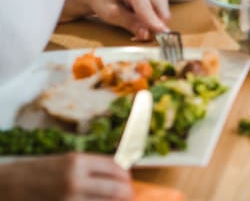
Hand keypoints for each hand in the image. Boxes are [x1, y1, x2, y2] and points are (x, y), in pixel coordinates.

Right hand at [0, 153, 131, 200]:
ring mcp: (69, 200)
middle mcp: (75, 180)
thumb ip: (92, 167)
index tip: (128, 179)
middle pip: (114, 188)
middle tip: (129, 194)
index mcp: (77, 162)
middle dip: (125, 192)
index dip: (125, 175)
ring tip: (118, 200)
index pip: (114, 168)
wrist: (10, 186)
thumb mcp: (66, 161)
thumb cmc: (39, 171)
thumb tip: (119, 172)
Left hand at [76, 0, 170, 40]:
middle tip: (140, 37)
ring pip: (164, 13)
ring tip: (138, 28)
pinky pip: (163, 12)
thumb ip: (130, 23)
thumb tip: (146, 34)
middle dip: (154, 26)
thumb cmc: (105, 2)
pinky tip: (143, 21)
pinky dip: (156, 20)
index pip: (146, 7)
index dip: (153, 21)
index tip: (161, 33)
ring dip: (155, 24)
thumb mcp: (111, 15)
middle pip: (161, 10)